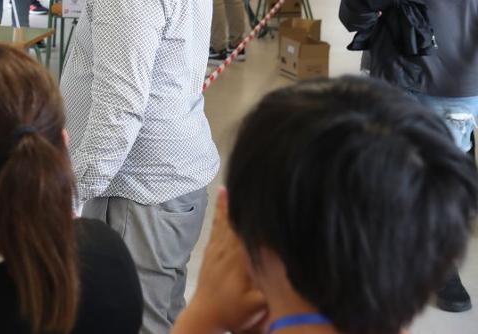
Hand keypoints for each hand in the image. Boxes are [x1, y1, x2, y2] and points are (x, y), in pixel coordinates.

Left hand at [174, 189, 267, 333]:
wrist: (205, 315)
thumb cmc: (233, 311)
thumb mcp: (256, 304)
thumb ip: (270, 287)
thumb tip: (286, 268)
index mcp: (241, 261)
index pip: (253, 232)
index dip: (263, 215)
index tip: (274, 196)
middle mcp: (228, 250)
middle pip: (241, 220)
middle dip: (252, 201)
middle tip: (263, 177)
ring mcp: (218, 248)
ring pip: (229, 218)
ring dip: (236, 199)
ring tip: (245, 176)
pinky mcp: (212, 249)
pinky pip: (217, 223)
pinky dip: (222, 207)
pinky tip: (224, 192)